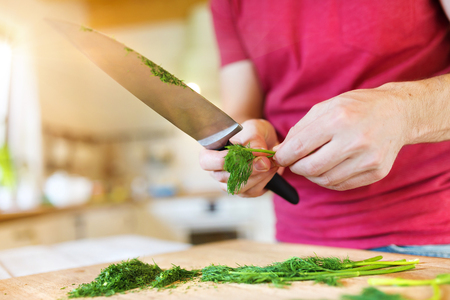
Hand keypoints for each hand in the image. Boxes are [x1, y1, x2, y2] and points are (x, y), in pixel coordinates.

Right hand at [199, 119, 280, 196]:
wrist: (265, 142)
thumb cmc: (253, 133)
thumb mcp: (254, 128)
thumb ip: (254, 139)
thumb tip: (257, 152)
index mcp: (211, 153)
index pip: (206, 162)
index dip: (220, 161)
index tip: (241, 154)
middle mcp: (217, 171)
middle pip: (224, 178)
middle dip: (246, 169)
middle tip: (264, 160)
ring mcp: (230, 183)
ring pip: (238, 187)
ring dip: (257, 176)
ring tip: (270, 162)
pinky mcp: (244, 191)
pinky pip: (252, 191)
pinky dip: (264, 180)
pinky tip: (271, 169)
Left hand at [274, 83, 408, 190]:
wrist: (398, 114)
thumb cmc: (356, 108)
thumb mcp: (326, 108)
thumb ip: (300, 129)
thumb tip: (280, 152)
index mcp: (338, 119)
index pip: (299, 147)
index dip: (283, 156)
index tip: (279, 158)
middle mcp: (355, 140)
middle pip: (310, 168)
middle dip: (296, 168)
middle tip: (294, 163)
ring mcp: (368, 159)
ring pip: (325, 180)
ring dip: (311, 176)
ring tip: (311, 164)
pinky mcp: (376, 172)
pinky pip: (342, 185)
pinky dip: (328, 180)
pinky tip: (327, 169)